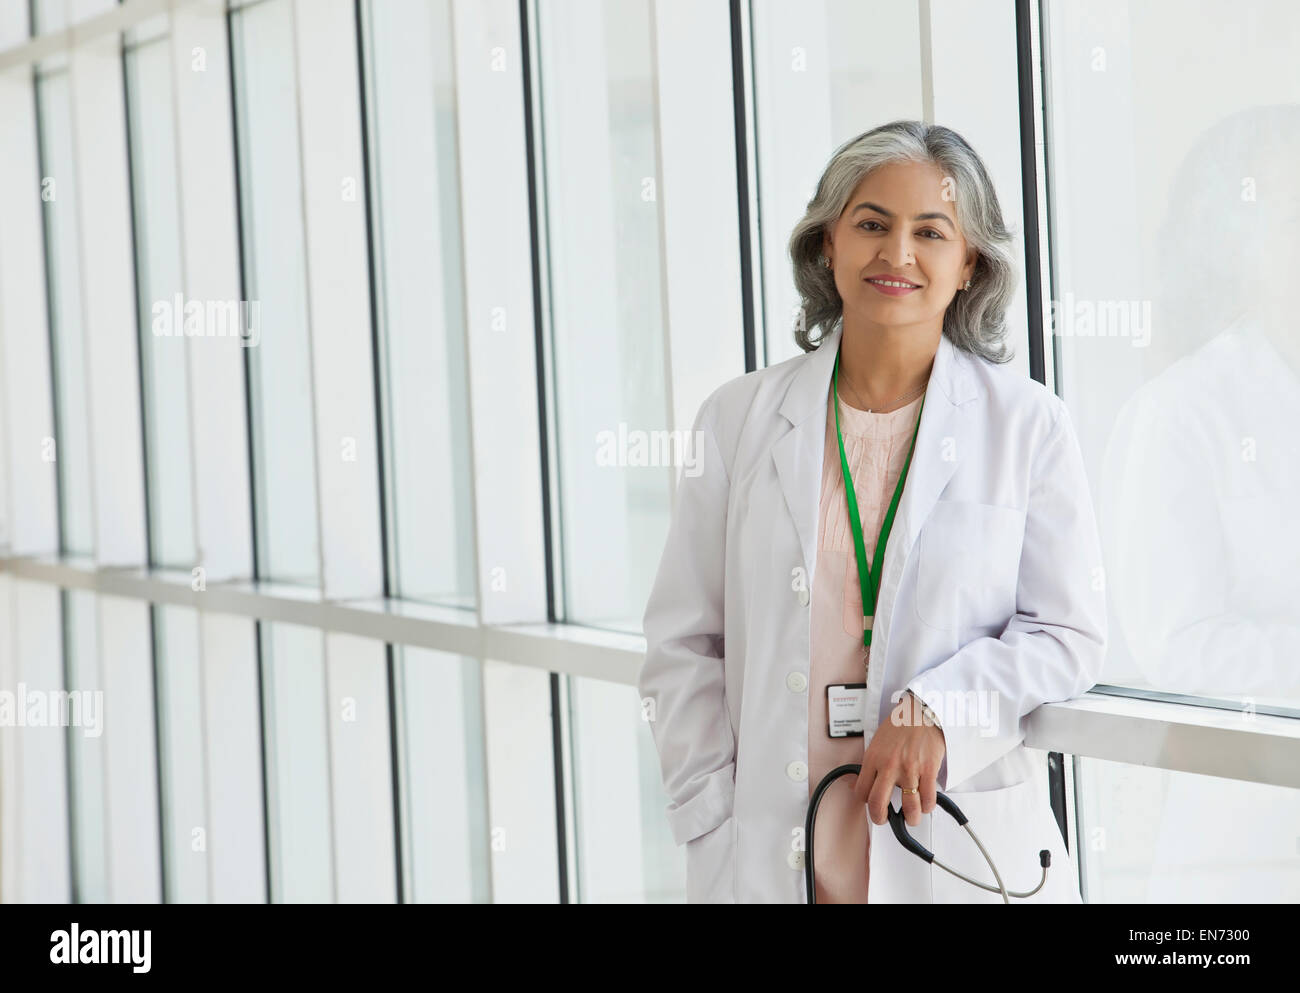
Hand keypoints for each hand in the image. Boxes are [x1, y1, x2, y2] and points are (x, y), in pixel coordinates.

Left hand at [851, 690, 945, 826]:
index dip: (865, 802)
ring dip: (911, 818)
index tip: (871, 803)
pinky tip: (925, 804)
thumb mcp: (877, 742)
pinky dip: (927, 806)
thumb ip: (872, 763)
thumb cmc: (901, 724)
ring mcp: (909, 770)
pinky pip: (928, 799)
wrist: (922, 711)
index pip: (861, 791)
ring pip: (908, 808)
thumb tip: (863, 781)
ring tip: (911, 817)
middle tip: (884, 819)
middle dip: (880, 818)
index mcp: (873, 758)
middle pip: (878, 804)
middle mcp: (889, 766)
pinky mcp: (928, 770)